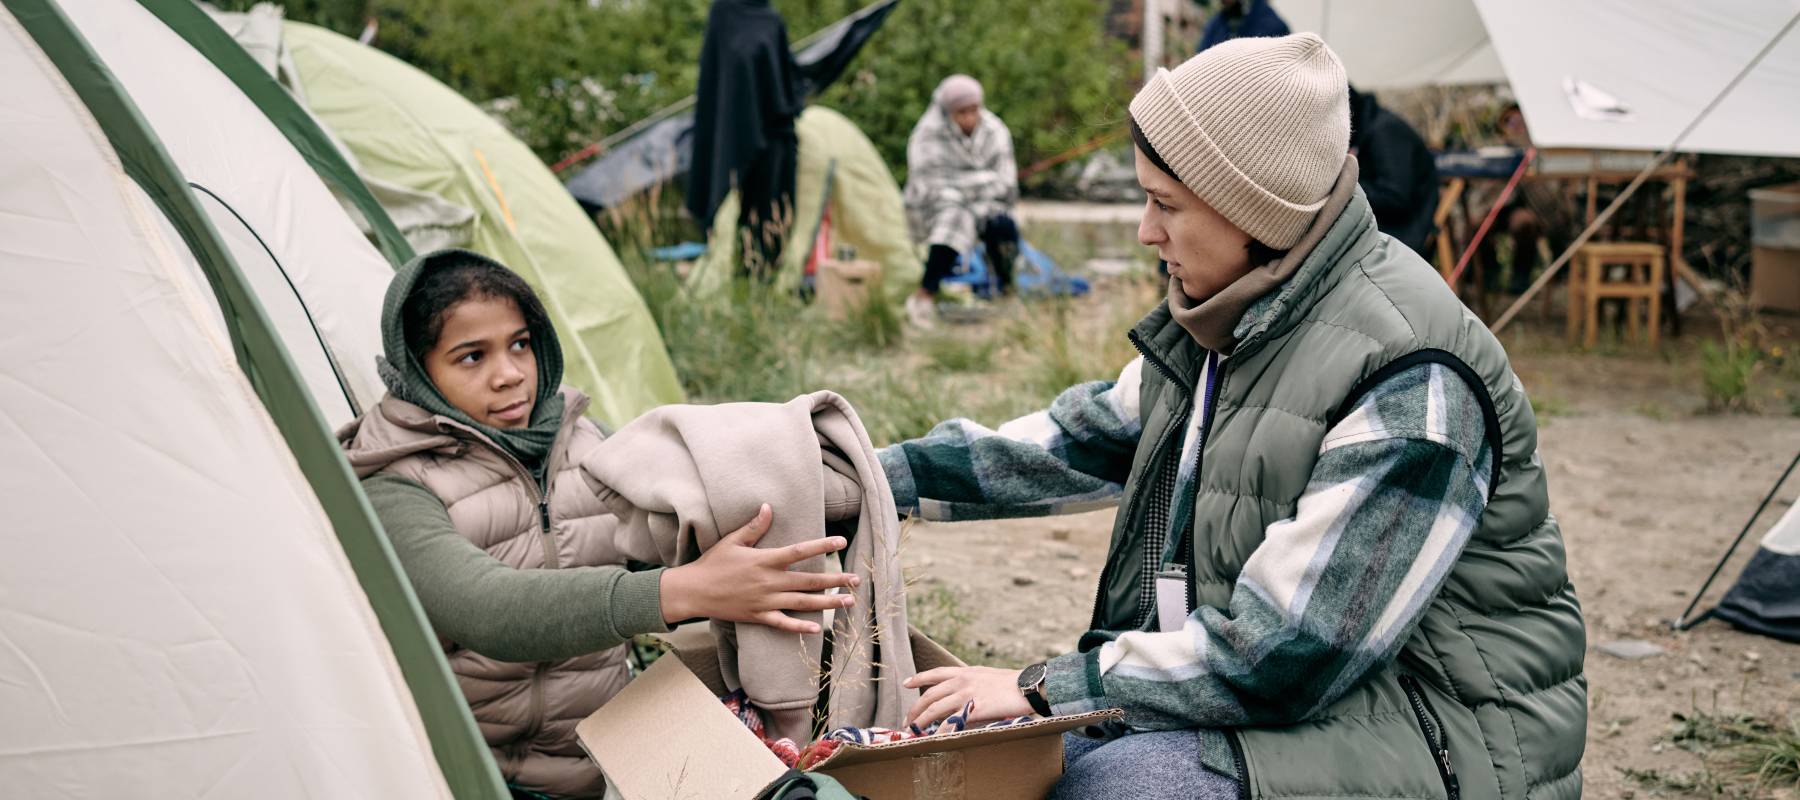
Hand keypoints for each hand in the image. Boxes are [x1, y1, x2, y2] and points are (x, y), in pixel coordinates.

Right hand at [659, 504, 857, 633]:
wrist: (693, 591)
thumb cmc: (712, 563)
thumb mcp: (733, 541)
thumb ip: (754, 527)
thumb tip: (769, 507)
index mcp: (765, 560)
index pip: (800, 551)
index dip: (822, 546)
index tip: (841, 542)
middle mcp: (769, 582)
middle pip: (809, 580)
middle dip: (835, 580)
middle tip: (856, 580)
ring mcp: (765, 601)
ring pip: (803, 603)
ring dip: (827, 603)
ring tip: (848, 602)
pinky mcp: (758, 617)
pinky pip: (783, 623)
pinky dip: (800, 627)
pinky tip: (817, 628)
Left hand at [903, 666, 1030, 728]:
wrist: (1027, 686)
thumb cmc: (1011, 683)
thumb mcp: (986, 677)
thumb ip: (971, 684)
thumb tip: (961, 695)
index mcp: (965, 672)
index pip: (936, 674)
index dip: (919, 678)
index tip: (906, 684)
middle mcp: (962, 681)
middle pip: (930, 695)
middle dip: (915, 709)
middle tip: (908, 720)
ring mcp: (966, 695)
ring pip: (935, 709)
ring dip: (922, 721)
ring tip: (914, 731)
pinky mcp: (974, 710)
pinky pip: (951, 722)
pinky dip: (940, 731)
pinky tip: (935, 738)